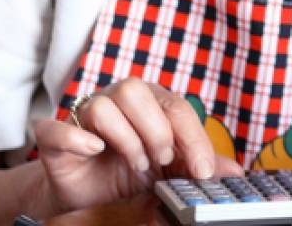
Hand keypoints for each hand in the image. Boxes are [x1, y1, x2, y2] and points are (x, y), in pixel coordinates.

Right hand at [32, 78, 239, 212]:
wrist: (89, 201)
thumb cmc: (133, 178)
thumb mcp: (173, 174)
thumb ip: (200, 167)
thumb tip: (236, 172)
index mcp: (150, 104)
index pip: (176, 106)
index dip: (192, 138)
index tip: (200, 171)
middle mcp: (117, 102)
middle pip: (136, 90)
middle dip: (157, 130)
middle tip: (162, 160)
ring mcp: (84, 118)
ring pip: (103, 104)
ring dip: (126, 138)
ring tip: (136, 164)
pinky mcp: (56, 139)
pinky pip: (56, 128)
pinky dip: (77, 139)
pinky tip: (96, 152)